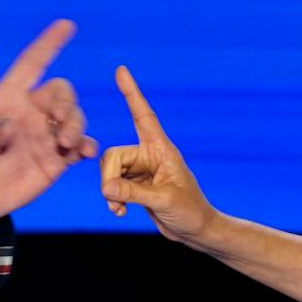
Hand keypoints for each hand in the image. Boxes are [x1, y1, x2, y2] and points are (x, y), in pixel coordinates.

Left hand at [0, 19, 97, 232]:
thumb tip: (10, 126)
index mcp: (7, 100)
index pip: (30, 66)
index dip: (48, 44)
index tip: (67, 25)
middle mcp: (30, 114)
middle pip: (61, 93)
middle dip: (67, 104)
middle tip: (62, 127)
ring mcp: (45, 136)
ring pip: (74, 118)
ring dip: (77, 126)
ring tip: (68, 144)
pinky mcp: (56, 160)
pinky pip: (80, 146)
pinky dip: (87, 146)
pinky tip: (86, 153)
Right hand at [99, 65, 219, 245]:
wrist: (196, 230)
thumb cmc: (190, 212)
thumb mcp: (163, 201)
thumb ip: (132, 193)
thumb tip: (105, 187)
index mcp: (161, 149)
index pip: (143, 115)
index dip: (131, 93)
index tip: (121, 70)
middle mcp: (149, 155)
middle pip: (113, 155)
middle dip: (109, 177)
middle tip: (114, 199)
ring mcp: (141, 171)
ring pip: (109, 171)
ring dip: (110, 192)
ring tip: (119, 210)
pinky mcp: (136, 186)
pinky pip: (112, 186)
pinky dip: (112, 199)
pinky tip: (119, 213)